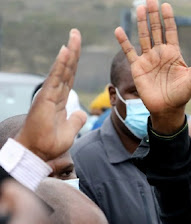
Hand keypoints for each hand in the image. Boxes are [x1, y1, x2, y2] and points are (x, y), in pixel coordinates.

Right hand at [14, 29, 86, 160]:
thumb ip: (76, 120)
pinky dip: (61, 64)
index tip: (77, 48)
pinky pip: (56, 78)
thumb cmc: (49, 143)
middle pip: (66, 69)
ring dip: (69, 52)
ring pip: (62, 70)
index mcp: (60, 99)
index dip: (74, 63)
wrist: (37, 152)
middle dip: (73, 51)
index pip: (69, 77)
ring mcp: (49, 94)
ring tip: (74, 36)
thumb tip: (82, 113)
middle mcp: (54, 93)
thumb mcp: (70, 131)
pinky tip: (66, 51)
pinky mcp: (45, 97)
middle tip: (76, 33)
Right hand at [114, 0, 190, 133]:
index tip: (166, 6)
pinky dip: (124, 42)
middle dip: (153, 16)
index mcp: (173, 54)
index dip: (168, 20)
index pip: (171, 32)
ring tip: (140, 9)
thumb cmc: (182, 95)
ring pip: (143, 37)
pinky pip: (129, 52)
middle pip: (156, 30)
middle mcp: (160, 53)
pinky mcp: (138, 67)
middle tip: (151, 0)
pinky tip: (119, 30)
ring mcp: (148, 59)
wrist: (167, 109)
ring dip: (141, 23)